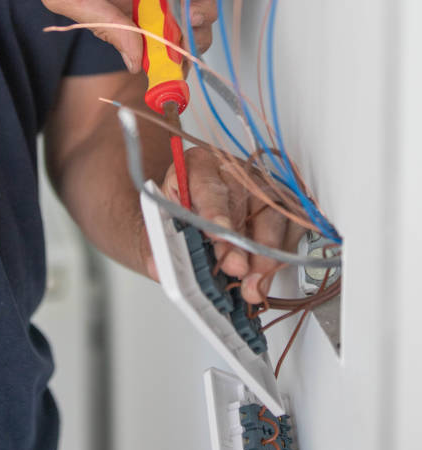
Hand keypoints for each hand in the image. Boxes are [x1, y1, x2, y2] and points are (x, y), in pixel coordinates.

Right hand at [0, 0, 215, 70]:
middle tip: (186, 47)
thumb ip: (110, 29)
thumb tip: (135, 63)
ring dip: (202, 8)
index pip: (163, 32)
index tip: (176, 72)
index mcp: (127, 1)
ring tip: (187, 19)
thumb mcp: (73, 3)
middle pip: (189, 12)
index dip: (174, 53)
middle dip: (194, 34)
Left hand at [160, 147, 304, 303]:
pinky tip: (268, 272)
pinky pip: (291, 226)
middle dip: (241, 243)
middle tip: (236, 269)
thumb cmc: (179, 211)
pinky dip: (281, 253)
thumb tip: (160, 267)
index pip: (208, 186)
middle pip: (244, 204)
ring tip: (254, 283)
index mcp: (198, 166)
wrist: (193, 208)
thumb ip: (158, 244)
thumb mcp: (160, 223)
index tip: (217, 233)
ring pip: (273, 215)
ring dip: (265, 254)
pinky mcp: (282, 203)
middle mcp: (233, 172)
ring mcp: (262, 185)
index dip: (214, 211)